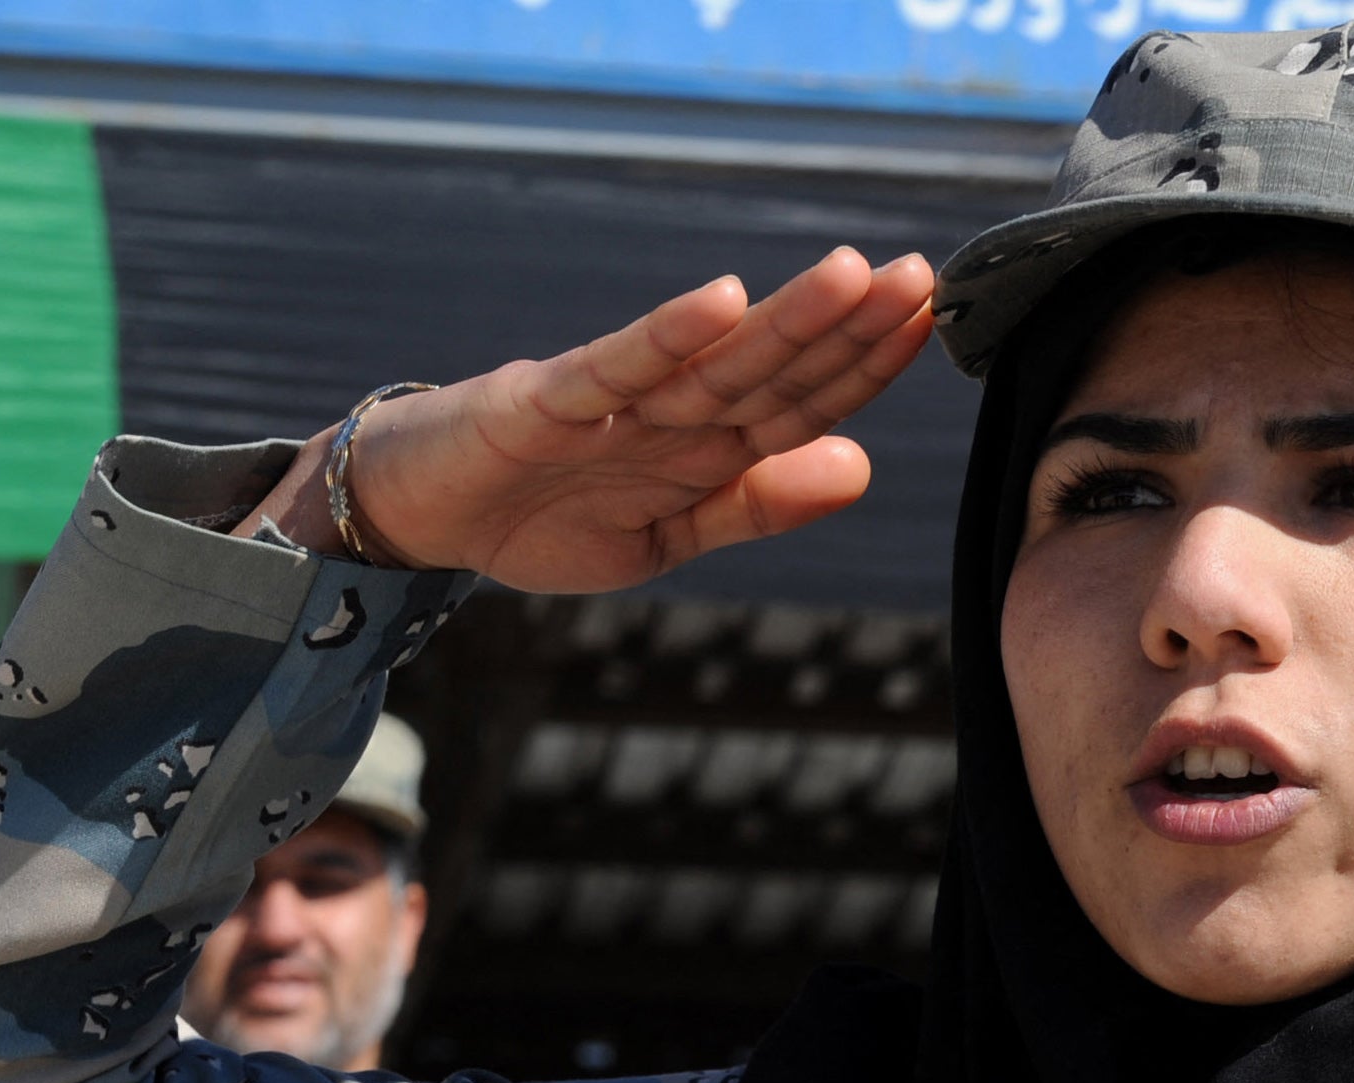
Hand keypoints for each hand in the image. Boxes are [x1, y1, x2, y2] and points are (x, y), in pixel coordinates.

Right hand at [251, 246, 937, 590]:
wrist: (424, 520)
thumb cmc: (547, 519)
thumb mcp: (669, 538)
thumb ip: (757, 504)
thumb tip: (862, 465)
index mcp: (704, 448)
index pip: (801, 402)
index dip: (865, 367)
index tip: (929, 322)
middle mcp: (669, 415)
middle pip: (771, 370)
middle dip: (846, 327)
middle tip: (917, 277)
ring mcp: (610, 405)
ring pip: (711, 362)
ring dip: (781, 321)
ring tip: (849, 274)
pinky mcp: (543, 402)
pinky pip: (615, 367)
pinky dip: (666, 338)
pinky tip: (721, 301)